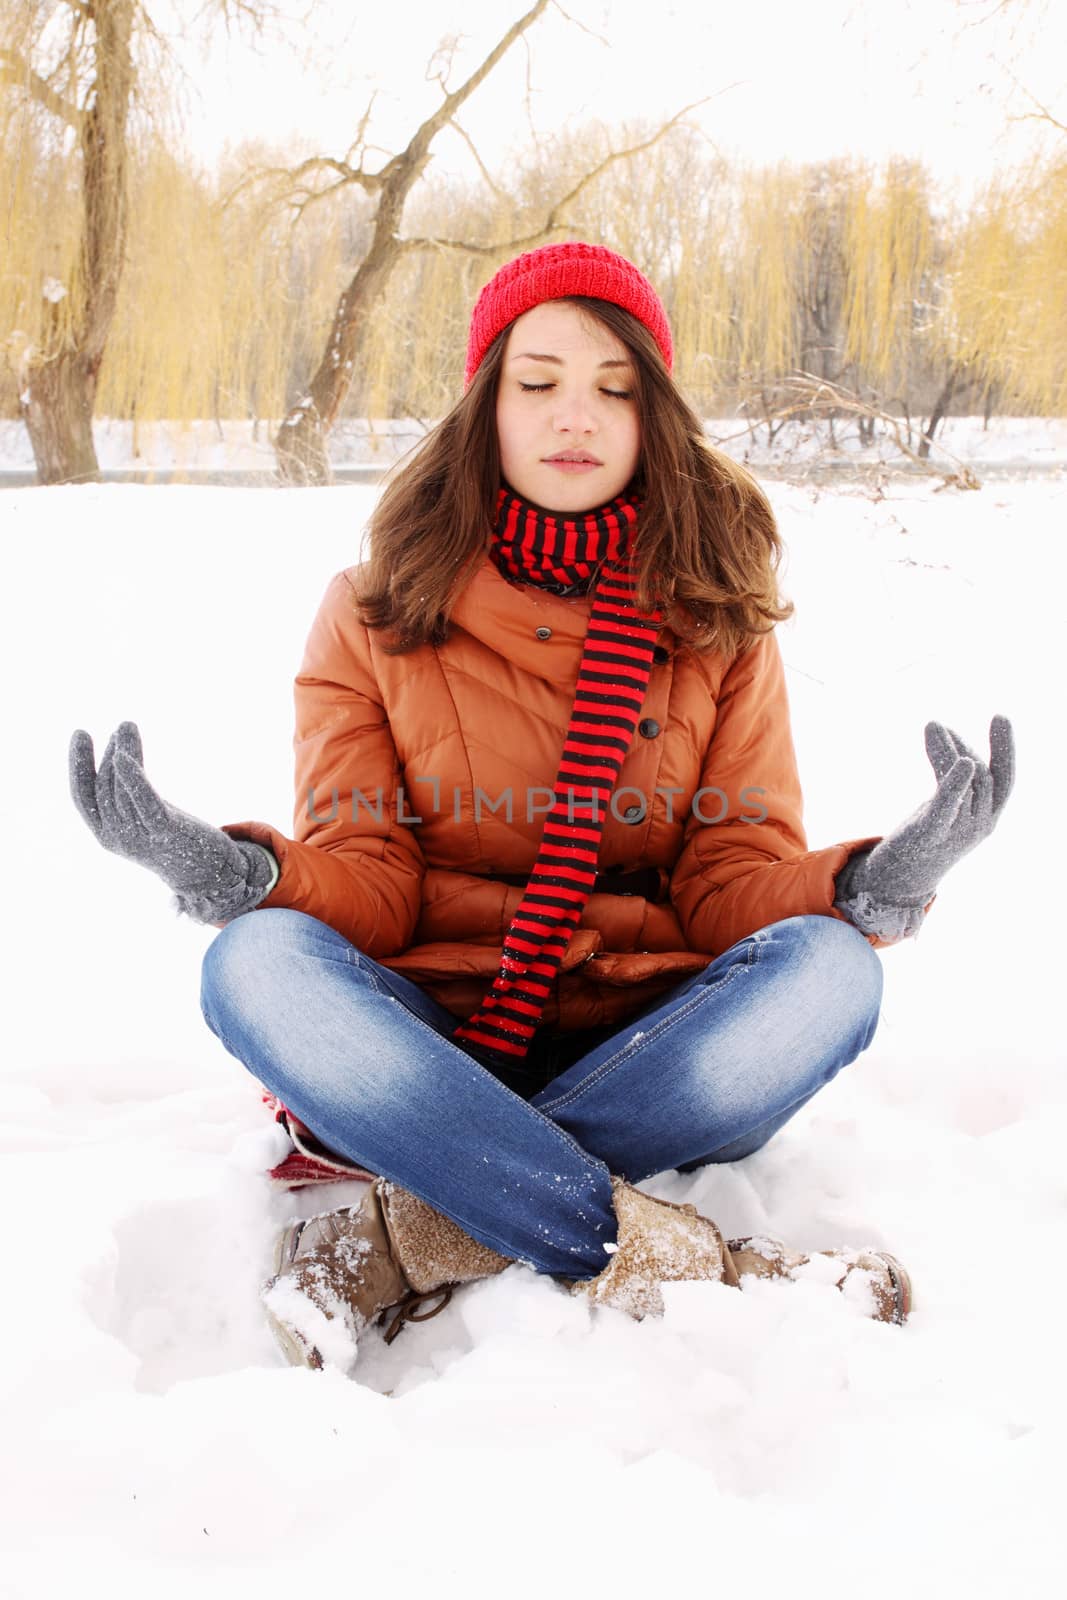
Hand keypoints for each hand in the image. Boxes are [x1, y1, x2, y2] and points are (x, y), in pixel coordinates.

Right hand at [69, 720, 275, 919]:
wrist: (212, 872)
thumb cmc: (178, 840)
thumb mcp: (146, 816)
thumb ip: (131, 795)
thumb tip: (122, 754)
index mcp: (107, 836)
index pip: (82, 797)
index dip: (78, 765)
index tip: (81, 734)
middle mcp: (117, 838)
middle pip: (104, 787)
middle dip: (110, 752)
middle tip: (124, 726)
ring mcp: (139, 837)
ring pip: (121, 787)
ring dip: (123, 752)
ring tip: (128, 727)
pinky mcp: (165, 832)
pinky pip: (144, 801)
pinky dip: (132, 778)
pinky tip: (125, 755)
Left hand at [837, 715, 1014, 910]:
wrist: (897, 881)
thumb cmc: (921, 841)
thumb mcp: (943, 808)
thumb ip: (950, 781)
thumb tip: (949, 743)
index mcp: (985, 819)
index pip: (1004, 779)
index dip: (1005, 748)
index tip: (1000, 717)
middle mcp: (979, 826)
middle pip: (981, 776)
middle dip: (965, 745)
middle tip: (940, 726)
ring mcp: (958, 832)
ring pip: (963, 782)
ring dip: (947, 751)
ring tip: (931, 728)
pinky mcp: (932, 835)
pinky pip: (948, 805)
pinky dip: (956, 783)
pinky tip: (961, 762)